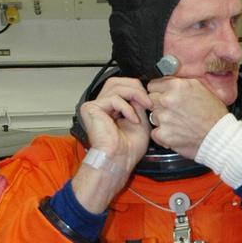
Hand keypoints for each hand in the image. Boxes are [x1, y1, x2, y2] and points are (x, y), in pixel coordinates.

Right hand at [73, 76, 152, 210]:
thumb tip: (142, 90)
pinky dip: (127, 108)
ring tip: (144, 108)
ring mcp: (94, 106)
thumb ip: (139, 104)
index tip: (150, 100)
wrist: (118, 161)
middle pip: (117, 81)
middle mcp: (101, 105)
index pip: (121, 86)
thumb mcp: (140, 120)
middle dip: (135, 88)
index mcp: (110, 108)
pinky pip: (113, 98)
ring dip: (134, 95)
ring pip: (115, 86)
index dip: (137, 89)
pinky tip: (133, 119)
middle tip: (148, 101)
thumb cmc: (127, 149)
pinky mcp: (91, 108)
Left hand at [147, 76, 227, 158]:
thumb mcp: (200, 88)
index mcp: (176, 86)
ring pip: (152, 116)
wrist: (219, 136)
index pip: (152, 85)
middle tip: (173, 111)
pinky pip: (154, 132)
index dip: (159, 91)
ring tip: (177, 123)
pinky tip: (175, 133)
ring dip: (161, 119)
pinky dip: (162, 134)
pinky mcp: (164, 134)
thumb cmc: (213, 114)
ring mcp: (164, 118)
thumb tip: (167, 81)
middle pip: (151, 100)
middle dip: (159, 105)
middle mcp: (167, 100)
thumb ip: (180, 83)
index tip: (164, 96)